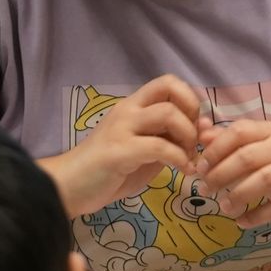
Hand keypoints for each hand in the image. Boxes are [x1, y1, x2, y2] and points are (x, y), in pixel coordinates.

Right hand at [53, 75, 199, 216]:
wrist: (68, 187)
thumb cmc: (105, 171)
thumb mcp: (142, 152)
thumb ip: (167, 140)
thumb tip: (203, 132)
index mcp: (132, 106)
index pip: (168, 83)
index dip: (190, 100)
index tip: (194, 127)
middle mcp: (127, 110)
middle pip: (171, 88)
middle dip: (193, 114)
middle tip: (194, 142)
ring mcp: (122, 128)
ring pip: (168, 114)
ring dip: (188, 137)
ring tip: (188, 158)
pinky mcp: (119, 151)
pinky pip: (160, 147)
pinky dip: (179, 159)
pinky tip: (182, 172)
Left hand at [195, 118, 270, 229]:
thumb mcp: (257, 150)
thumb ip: (228, 142)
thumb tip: (201, 133)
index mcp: (270, 132)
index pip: (240, 131)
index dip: (216, 149)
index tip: (200, 168)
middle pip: (248, 157)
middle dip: (221, 174)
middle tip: (205, 190)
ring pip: (264, 180)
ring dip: (238, 195)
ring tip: (223, 207)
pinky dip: (255, 216)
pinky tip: (241, 221)